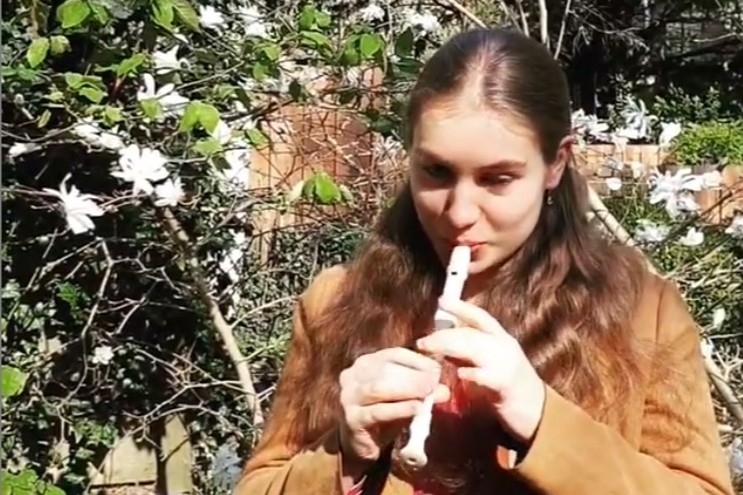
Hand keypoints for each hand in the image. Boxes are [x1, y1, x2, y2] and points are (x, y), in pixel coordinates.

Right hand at [338, 347, 449, 464]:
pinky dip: (399, 409)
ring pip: (379, 387)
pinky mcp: (352, 418)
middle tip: (434, 383)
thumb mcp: (404, 398)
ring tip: (427, 393)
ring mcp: (349, 396)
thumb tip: (444, 390)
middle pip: (386, 368)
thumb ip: (422, 391)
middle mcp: (353, 375)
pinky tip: (416, 409)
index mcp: (366, 363)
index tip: (437, 369)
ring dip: (406, 389)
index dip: (417, 360)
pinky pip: (378, 411)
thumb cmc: (384, 415)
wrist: (360, 444)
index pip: (394, 354)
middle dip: (413, 375)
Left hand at [415, 297, 545, 445]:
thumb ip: (471, 352)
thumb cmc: (509, 387)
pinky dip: (471, 372)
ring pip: (475, 348)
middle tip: (423, 341)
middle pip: (471, 333)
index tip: (442, 299)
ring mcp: (508, 364)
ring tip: (430, 351)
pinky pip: (486, 375)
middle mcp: (505, 347)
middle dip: (444, 335)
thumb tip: (444, 341)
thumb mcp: (491, 363)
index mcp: (501, 339)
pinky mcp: (507, 385)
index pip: (480, 317)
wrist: (540, 412)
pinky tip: (459, 374)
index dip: (461, 307)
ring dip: (449, 348)